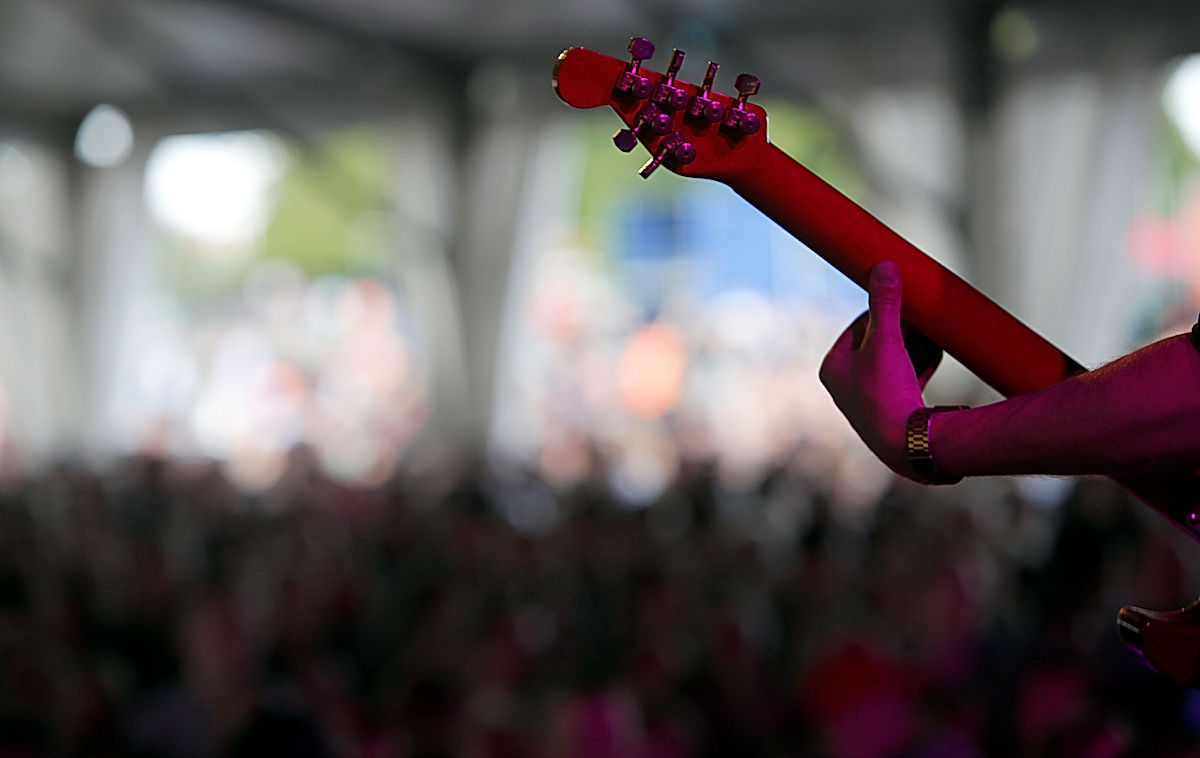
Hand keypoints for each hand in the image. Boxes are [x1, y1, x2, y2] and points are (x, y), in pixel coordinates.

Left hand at [819, 260, 942, 476]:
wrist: (909, 444)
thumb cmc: (887, 393)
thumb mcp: (887, 341)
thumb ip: (886, 303)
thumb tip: (884, 266)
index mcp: (833, 368)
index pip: (860, 325)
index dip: (884, 308)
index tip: (905, 293)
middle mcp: (848, 386)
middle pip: (880, 342)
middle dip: (905, 327)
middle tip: (923, 311)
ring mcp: (871, 400)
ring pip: (896, 359)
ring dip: (915, 344)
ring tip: (934, 329)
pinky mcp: (895, 411)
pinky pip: (909, 378)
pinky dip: (922, 363)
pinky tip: (939, 349)